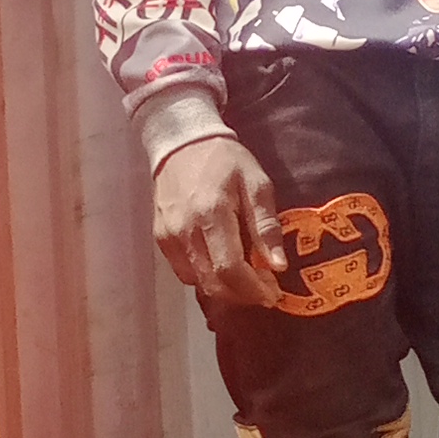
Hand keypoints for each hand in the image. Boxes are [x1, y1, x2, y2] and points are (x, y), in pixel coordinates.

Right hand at [153, 131, 286, 310]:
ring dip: (224, 288)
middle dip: (242, 294)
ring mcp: (169, 236)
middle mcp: (185, 230)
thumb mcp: (257, 184)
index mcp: (212, 214)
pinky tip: (219, 264)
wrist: (182, 143)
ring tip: (244, 277)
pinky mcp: (161, 238)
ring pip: (197, 282)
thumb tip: (277, 266)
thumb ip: (266, 226)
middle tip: (263, 289)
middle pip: (212, 282)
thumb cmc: (226, 161)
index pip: (230, 268)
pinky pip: (184, 271)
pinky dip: (205, 277)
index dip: (253, 289)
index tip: (273, 294)